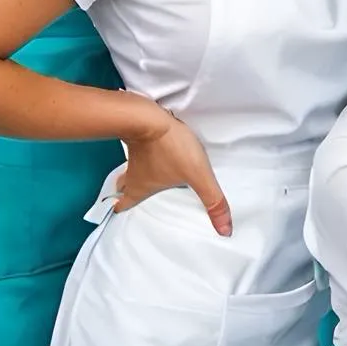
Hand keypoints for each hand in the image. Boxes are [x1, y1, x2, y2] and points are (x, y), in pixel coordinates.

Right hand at [117, 103, 230, 235]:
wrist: (151, 115)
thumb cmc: (171, 148)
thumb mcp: (198, 176)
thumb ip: (212, 201)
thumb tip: (224, 230)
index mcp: (140, 188)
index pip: (124, 205)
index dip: (123, 210)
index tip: (122, 215)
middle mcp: (132, 174)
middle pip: (124, 188)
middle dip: (127, 194)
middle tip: (133, 198)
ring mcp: (134, 155)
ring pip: (130, 170)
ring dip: (136, 175)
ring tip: (147, 178)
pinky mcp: (140, 137)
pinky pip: (139, 151)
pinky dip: (144, 156)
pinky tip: (155, 152)